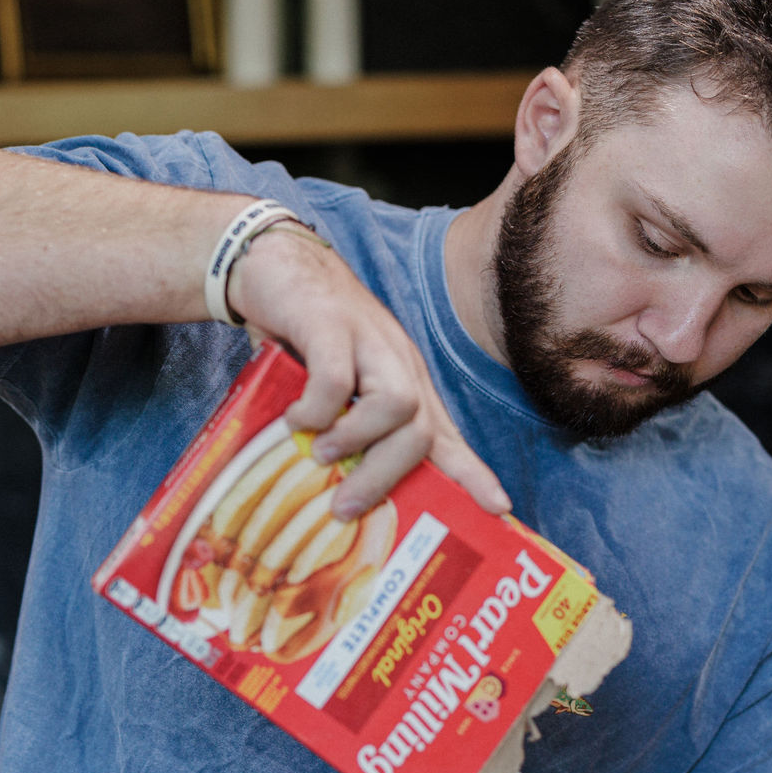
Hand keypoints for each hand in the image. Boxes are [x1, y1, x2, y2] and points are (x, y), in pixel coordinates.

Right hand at [227, 227, 508, 519]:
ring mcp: (368, 340)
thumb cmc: (302, 337)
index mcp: (402, 382)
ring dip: (356, 440)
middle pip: (422, 430)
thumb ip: (339, 430)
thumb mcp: (331, 388)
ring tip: (320, 455)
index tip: (497, 508)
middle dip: (386, 476)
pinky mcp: (330, 324)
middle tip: (344, 507)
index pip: (445, 435)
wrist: (274, 264)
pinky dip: (315, 410)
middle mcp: (396, 362)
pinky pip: (335, 380)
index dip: (472, 473)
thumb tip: (331, 493)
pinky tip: (294, 419)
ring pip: (396, 404)